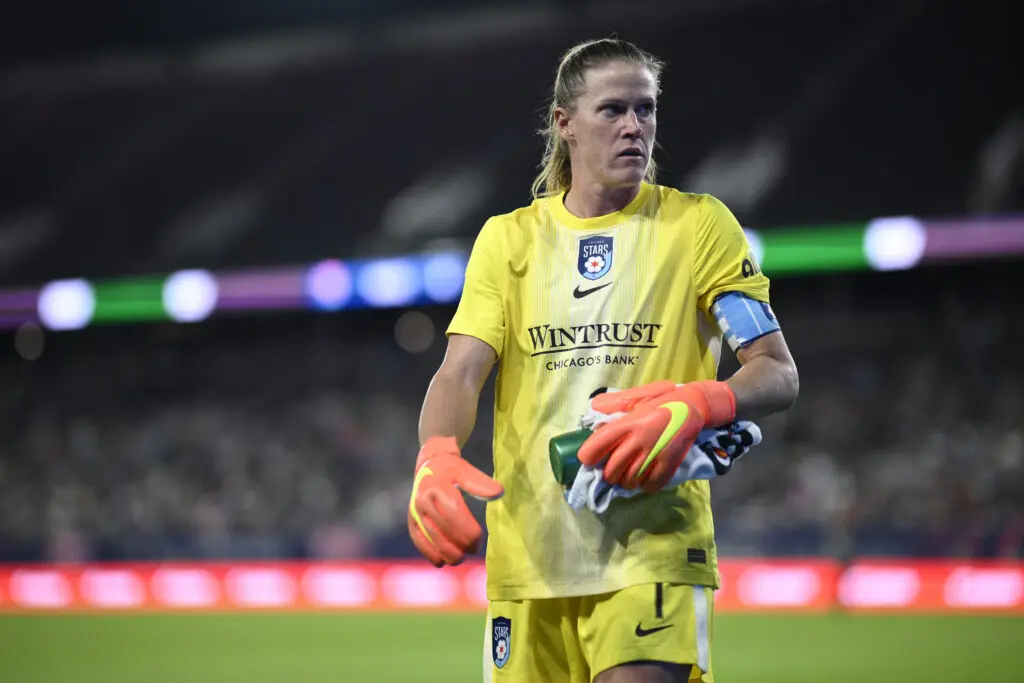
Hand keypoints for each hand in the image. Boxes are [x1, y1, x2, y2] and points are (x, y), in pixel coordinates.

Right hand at [408, 436, 503, 566]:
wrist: (429, 465)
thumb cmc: (451, 469)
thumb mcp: (465, 470)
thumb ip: (480, 483)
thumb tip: (499, 493)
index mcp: (437, 488)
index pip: (454, 514)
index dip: (467, 531)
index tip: (479, 539)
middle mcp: (423, 501)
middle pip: (444, 530)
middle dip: (461, 544)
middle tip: (473, 549)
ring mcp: (415, 513)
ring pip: (432, 540)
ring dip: (448, 553)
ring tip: (460, 557)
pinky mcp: (411, 522)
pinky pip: (419, 543)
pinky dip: (431, 555)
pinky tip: (442, 561)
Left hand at [577, 380, 735, 492]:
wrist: (694, 406)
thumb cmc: (662, 400)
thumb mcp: (636, 396)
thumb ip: (612, 403)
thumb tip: (592, 412)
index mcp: (628, 422)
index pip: (596, 447)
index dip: (588, 456)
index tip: (590, 458)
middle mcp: (639, 439)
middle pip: (611, 471)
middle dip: (608, 473)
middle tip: (611, 468)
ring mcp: (655, 454)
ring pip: (629, 481)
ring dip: (624, 481)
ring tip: (627, 473)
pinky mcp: (670, 465)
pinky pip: (649, 486)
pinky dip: (644, 486)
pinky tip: (645, 477)